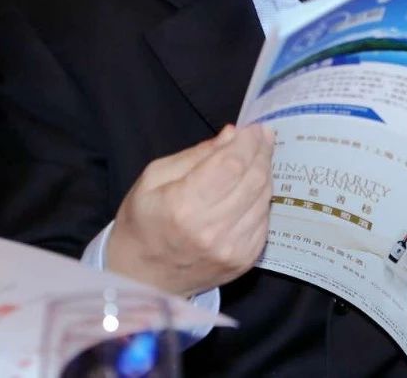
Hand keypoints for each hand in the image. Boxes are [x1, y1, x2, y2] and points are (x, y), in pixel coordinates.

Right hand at [106, 123, 274, 297]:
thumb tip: (231, 135)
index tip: (255, 128)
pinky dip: (262, 200)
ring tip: (257, 160)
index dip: (248, 142)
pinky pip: (265, 221)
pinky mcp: (243, 261)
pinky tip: (251, 190)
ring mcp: (231, 249)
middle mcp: (212, 230)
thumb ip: (196, 155)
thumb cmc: (143, 222)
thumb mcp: (154, 178)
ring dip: (265, 174)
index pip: (231, 165)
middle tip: (262, 137)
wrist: (142, 277)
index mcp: (183, 206)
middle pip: (254, 180)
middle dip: (262, 152)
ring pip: (264, 199)